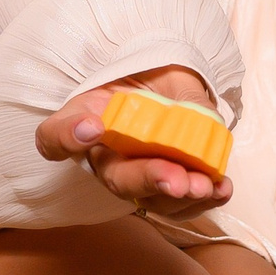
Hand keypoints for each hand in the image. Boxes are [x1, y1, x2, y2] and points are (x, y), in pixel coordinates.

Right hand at [34, 65, 232, 216]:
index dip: (67, 137)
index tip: (91, 126)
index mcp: (87, 127)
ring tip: (204, 186)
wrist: (173, 88)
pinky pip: (183, 205)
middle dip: (150, 179)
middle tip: (175, 180)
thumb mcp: (144, 69)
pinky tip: (220, 189)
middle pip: (117, 180)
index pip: (55, 139)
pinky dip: (205, 200)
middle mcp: (109, 160)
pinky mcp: (171, 189)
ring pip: (152, 201)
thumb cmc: (146, 81)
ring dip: (181, 198)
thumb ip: (155, 87)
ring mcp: (141, 178)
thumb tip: (178, 117)